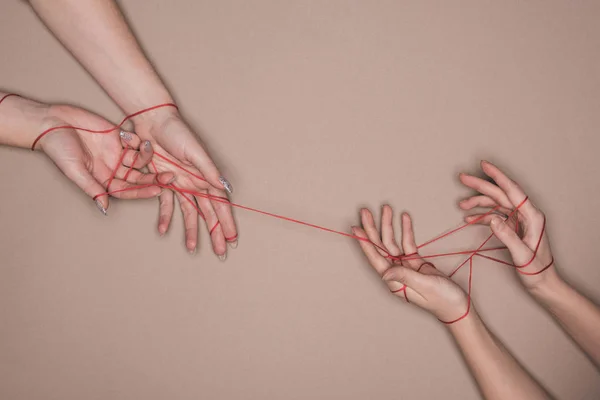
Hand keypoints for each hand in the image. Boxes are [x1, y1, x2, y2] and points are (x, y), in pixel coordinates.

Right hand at [39, 104, 173, 213]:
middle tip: (170, 176)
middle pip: (138, 177)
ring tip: (149, 146)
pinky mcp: (117, 136)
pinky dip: (137, 140)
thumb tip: (104, 207)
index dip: (142, 191)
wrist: (52, 122)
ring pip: (138, 159)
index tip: (158, 190)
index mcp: (103, 180)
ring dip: (147, 155)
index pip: (127, 190)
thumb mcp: (75, 170)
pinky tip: (137, 136)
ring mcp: (116, 152)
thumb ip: (91, 187)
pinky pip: (133, 141)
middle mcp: (112, 168)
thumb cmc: (58, 148)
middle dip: (154, 177)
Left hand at [133, 110, 237, 257]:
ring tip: (191, 248)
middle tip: (220, 252)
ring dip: (191, 231)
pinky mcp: (162, 183)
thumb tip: (224, 187)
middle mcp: (195, 183)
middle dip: (214, 233)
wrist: (152, 122)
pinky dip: (164, 217)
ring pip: (188, 213)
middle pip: (208, 213)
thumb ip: (208, 171)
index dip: (226, 222)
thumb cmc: (177, 132)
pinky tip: (163, 230)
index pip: (220, 205)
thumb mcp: (195, 151)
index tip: (232, 239)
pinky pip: (165, 204)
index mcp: (206, 177)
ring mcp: (179, 185)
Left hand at [352, 206, 468, 321]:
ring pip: (393, 243)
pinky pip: (407, 244)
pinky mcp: (416, 262)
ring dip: (389, 225)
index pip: (375, 258)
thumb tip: (384, 272)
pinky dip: (406, 230)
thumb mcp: (424, 286)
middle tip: (365, 212)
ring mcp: (405, 267)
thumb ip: (405, 276)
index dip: (365, 242)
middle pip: (380, 247)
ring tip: (386, 209)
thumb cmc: (443, 301)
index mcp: (394, 281)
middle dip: (373, 228)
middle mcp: (396, 273)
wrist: (458, 306)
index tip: (356, 228)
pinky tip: (404, 218)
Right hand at [458, 161, 556, 290]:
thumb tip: (492, 219)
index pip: (512, 190)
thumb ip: (507, 236)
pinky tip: (470, 218)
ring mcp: (519, 220)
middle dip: (480, 186)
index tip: (483, 165)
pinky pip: (495, 216)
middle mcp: (526, 214)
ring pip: (496, 204)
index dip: (498, 176)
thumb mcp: (522, 255)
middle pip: (500, 194)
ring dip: (478, 203)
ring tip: (461, 205)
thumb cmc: (537, 271)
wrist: (543, 283)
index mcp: (532, 216)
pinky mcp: (514, 227)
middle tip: (462, 178)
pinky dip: (482, 215)